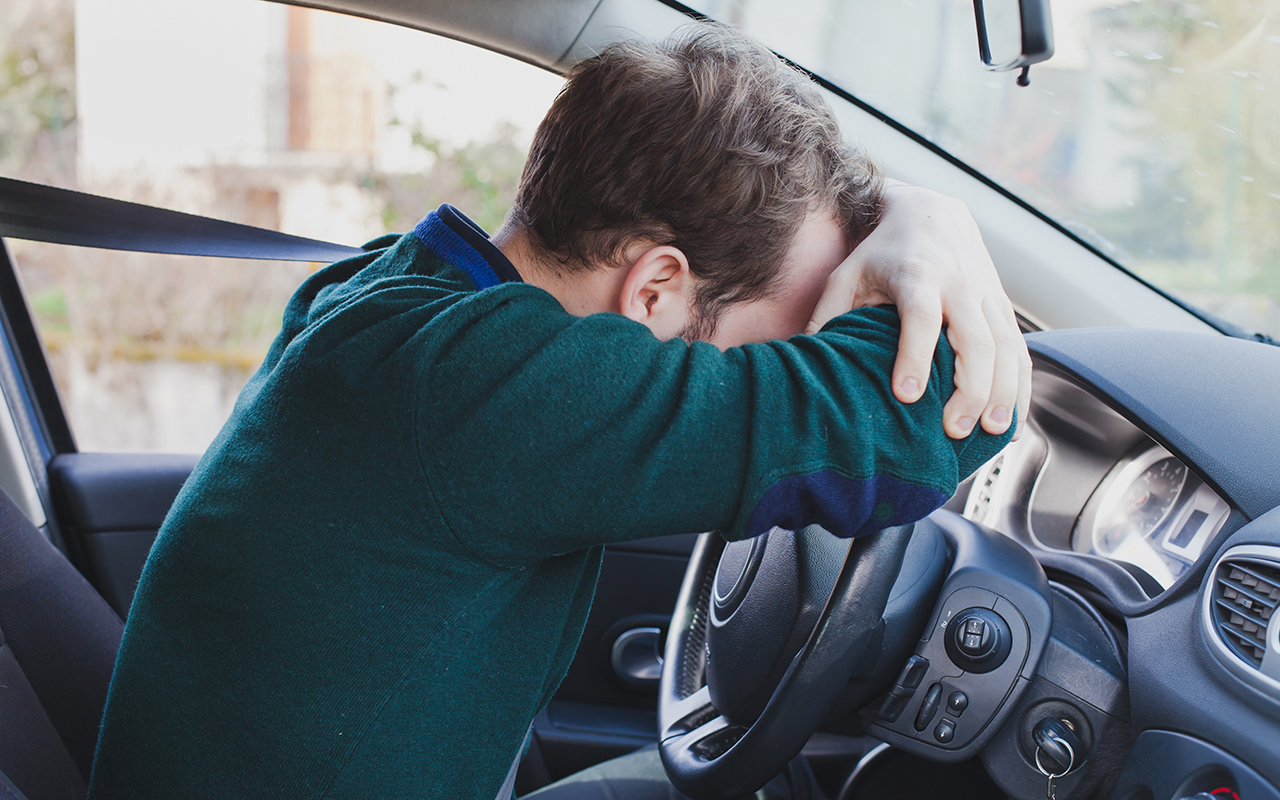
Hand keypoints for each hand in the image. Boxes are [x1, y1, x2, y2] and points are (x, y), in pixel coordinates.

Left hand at [805, 182, 1030, 439]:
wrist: (931, 213)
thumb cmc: (880, 252)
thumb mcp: (847, 274)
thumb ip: (826, 315)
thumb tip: (800, 362)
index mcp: (916, 275)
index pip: (920, 315)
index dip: (915, 353)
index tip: (907, 394)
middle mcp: (959, 284)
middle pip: (975, 338)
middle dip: (970, 386)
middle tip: (954, 429)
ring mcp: (986, 296)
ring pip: (1005, 347)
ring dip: (1002, 392)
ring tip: (991, 433)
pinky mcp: (1002, 308)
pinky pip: (1019, 351)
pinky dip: (1020, 387)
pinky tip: (1011, 423)